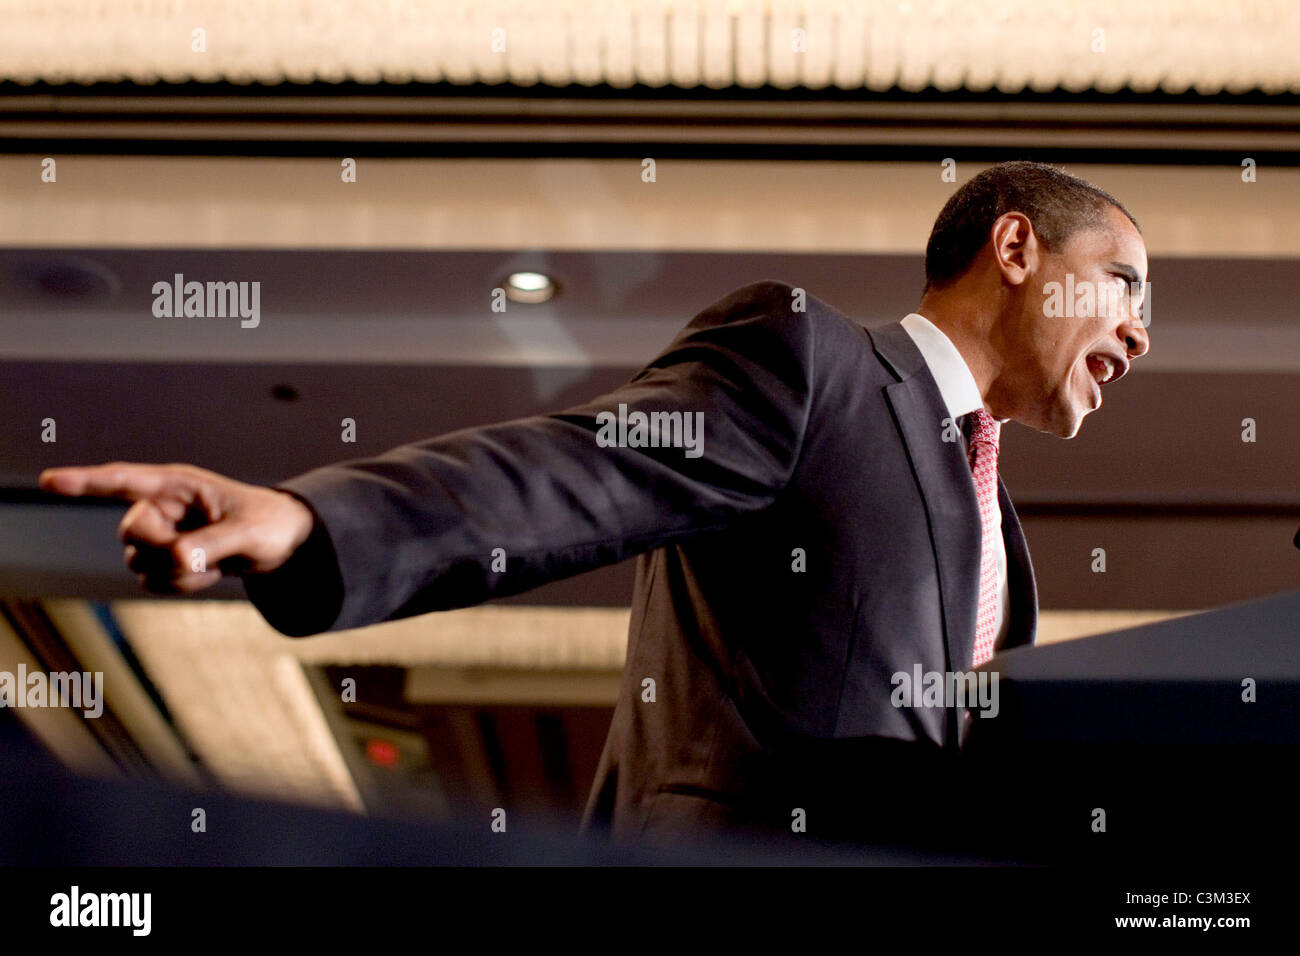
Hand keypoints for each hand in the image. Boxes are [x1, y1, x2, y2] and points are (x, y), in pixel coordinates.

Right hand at [38, 462, 315, 594]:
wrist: (283, 544)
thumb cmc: (269, 524)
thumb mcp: (248, 533)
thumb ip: (211, 544)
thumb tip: (175, 558)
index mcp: (179, 485)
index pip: (123, 481)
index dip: (86, 481)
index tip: (51, 481)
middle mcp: (163, 507)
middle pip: (131, 533)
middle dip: (163, 548)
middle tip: (201, 551)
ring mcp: (162, 534)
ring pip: (140, 563)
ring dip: (178, 572)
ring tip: (214, 561)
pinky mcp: (165, 558)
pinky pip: (154, 581)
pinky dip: (182, 584)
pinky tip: (209, 572)